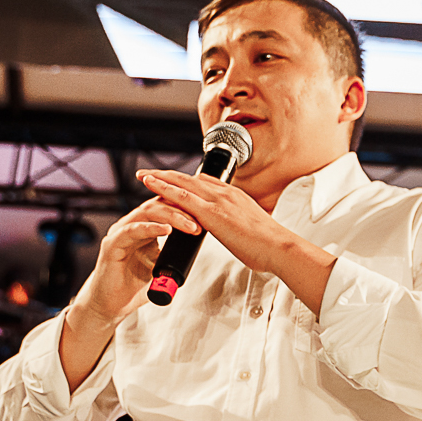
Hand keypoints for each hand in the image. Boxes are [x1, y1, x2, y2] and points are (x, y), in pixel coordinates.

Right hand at [57, 196, 198, 391]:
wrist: (110, 306)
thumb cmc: (133, 286)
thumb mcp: (162, 267)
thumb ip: (175, 255)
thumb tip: (198, 250)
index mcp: (144, 228)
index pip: (166, 207)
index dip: (186, 207)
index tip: (206, 215)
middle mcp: (132, 226)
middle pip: (159, 204)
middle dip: (182, 210)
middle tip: (201, 221)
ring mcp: (121, 233)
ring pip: (147, 213)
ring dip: (172, 217)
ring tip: (191, 226)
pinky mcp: (112, 245)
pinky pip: (132, 230)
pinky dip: (150, 227)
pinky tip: (167, 229)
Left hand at [135, 170, 281, 267]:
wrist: (279, 247)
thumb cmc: (269, 245)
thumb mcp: (252, 229)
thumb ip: (239, 225)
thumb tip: (234, 231)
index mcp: (235, 197)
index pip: (206, 183)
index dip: (187, 181)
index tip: (174, 180)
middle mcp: (225, 193)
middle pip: (190, 178)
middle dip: (168, 175)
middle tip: (150, 173)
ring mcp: (218, 201)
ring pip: (181, 182)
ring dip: (160, 177)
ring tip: (143, 175)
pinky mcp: (211, 213)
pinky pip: (181, 196)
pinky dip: (163, 187)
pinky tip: (150, 185)